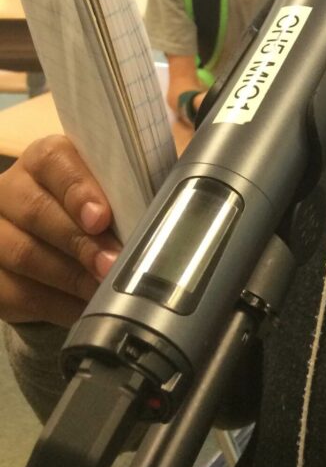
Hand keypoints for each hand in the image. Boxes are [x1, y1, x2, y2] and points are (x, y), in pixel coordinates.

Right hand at [0, 136, 120, 326]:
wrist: (66, 241)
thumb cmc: (104, 205)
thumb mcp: (117, 187)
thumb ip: (134, 187)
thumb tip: (169, 200)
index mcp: (46, 158)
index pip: (54, 161)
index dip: (77, 190)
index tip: (101, 217)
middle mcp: (12, 190)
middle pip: (37, 212)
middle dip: (80, 242)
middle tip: (112, 263)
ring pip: (25, 255)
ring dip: (71, 277)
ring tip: (103, 289)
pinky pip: (19, 293)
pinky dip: (57, 305)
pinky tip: (85, 308)